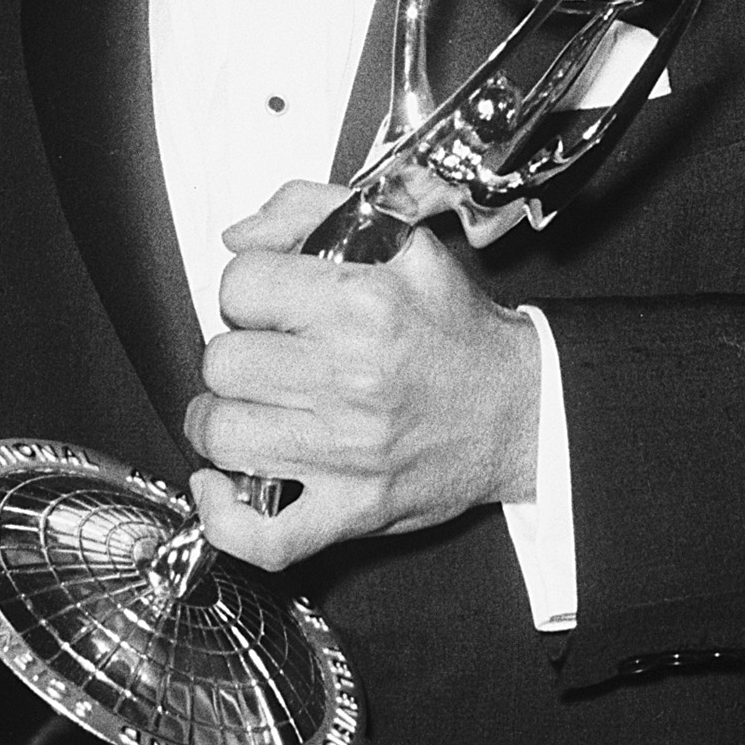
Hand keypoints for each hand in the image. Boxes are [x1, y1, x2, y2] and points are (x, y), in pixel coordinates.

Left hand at [184, 179, 540, 573]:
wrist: (521, 410)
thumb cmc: (458, 334)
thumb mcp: (403, 242)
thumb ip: (313, 210)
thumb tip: (241, 234)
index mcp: (363, 304)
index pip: (239, 286)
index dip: (247, 289)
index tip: (268, 303)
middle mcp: (352, 378)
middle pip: (222, 362)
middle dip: (235, 352)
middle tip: (266, 356)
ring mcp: (348, 453)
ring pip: (222, 434)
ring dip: (222, 420)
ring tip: (249, 409)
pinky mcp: (352, 510)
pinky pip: (261, 534)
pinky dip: (226, 516)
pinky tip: (223, 485)